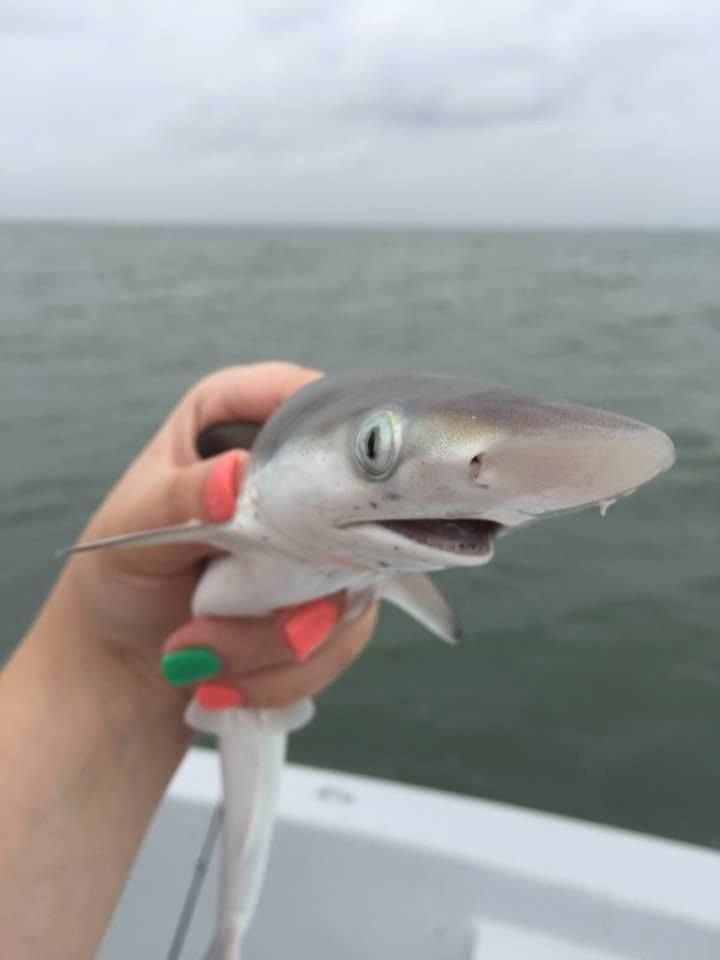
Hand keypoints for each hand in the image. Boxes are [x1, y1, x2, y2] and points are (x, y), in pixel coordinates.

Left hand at [49, 361, 376, 709]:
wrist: (121, 678)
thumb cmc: (116, 586)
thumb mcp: (129, 533)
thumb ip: (179, 500)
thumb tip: (235, 476)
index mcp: (227, 431)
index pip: (291, 392)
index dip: (318, 416)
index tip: (320, 468)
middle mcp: (282, 483)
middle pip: (345, 489)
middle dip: (296, 563)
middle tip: (223, 598)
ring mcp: (315, 546)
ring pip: (351, 578)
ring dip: (271, 636)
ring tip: (197, 650)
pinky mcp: (327, 606)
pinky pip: (341, 638)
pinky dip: (282, 672)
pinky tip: (223, 680)